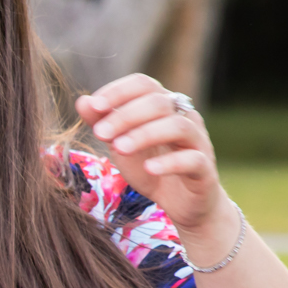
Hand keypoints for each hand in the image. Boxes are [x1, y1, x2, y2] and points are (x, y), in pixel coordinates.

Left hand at [76, 73, 225, 233]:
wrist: (182, 203)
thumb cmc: (150, 167)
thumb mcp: (121, 144)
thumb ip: (103, 123)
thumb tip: (82, 101)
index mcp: (164, 106)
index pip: (144, 84)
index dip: (119, 91)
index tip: (94, 106)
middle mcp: (184, 117)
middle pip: (159, 102)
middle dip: (125, 116)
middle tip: (99, 134)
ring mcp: (197, 142)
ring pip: (178, 126)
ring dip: (145, 134)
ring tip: (119, 149)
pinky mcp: (204, 169)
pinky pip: (192, 159)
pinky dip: (170, 162)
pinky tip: (150, 168)